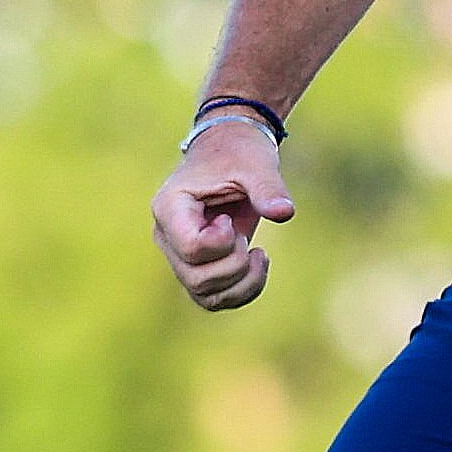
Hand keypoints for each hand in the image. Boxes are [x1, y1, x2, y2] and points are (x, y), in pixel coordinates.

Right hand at [152, 121, 296, 310]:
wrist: (231, 152)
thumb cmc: (239, 154)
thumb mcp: (256, 164)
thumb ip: (268, 188)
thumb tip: (284, 212)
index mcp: (170, 206)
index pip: (192, 247)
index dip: (223, 243)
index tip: (232, 219)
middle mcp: (166, 236)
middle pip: (197, 279)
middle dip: (236, 264)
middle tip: (246, 236)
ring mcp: (179, 255)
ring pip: (205, 296)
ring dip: (243, 282)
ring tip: (258, 254)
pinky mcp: (197, 266)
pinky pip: (214, 299)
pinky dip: (242, 292)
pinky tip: (258, 265)